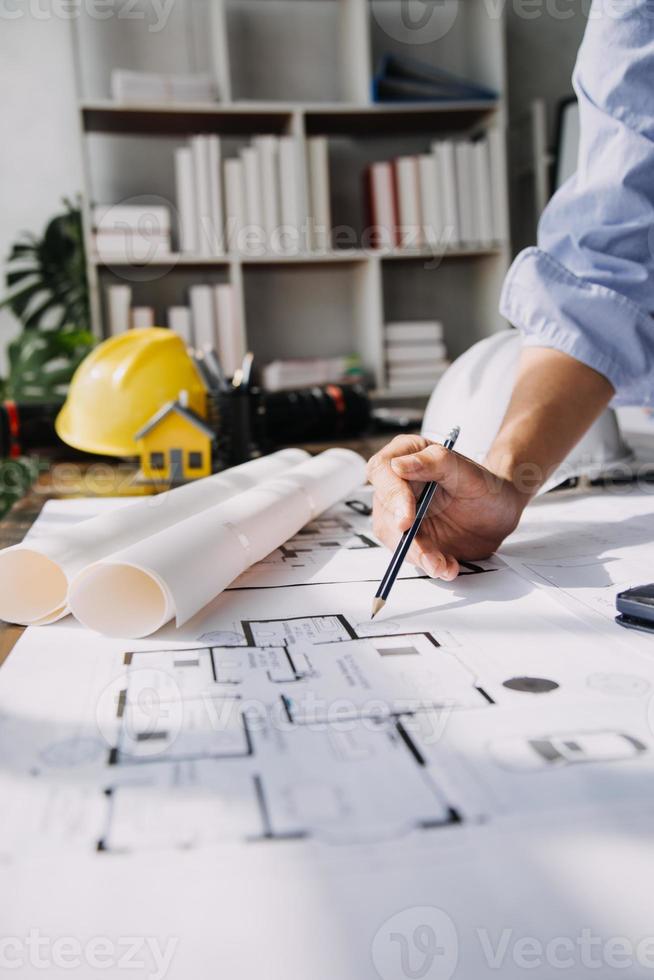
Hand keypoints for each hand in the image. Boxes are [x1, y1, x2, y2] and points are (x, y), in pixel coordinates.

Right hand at [367, 435, 527, 580]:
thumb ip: (435, 462)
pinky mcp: (410, 537)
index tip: (407, 520)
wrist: (499, 513)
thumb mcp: (467, 470)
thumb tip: (398, 464)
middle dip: (406, 538)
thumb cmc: (486, 485)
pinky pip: (410, 554)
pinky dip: (429, 564)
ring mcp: (401, 512)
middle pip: (384, 512)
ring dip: (418, 556)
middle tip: (429, 554)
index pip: (382, 472)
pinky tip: (447, 565)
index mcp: (406, 454)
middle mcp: (398, 483)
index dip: (391, 496)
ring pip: (394, 538)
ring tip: (443, 564)